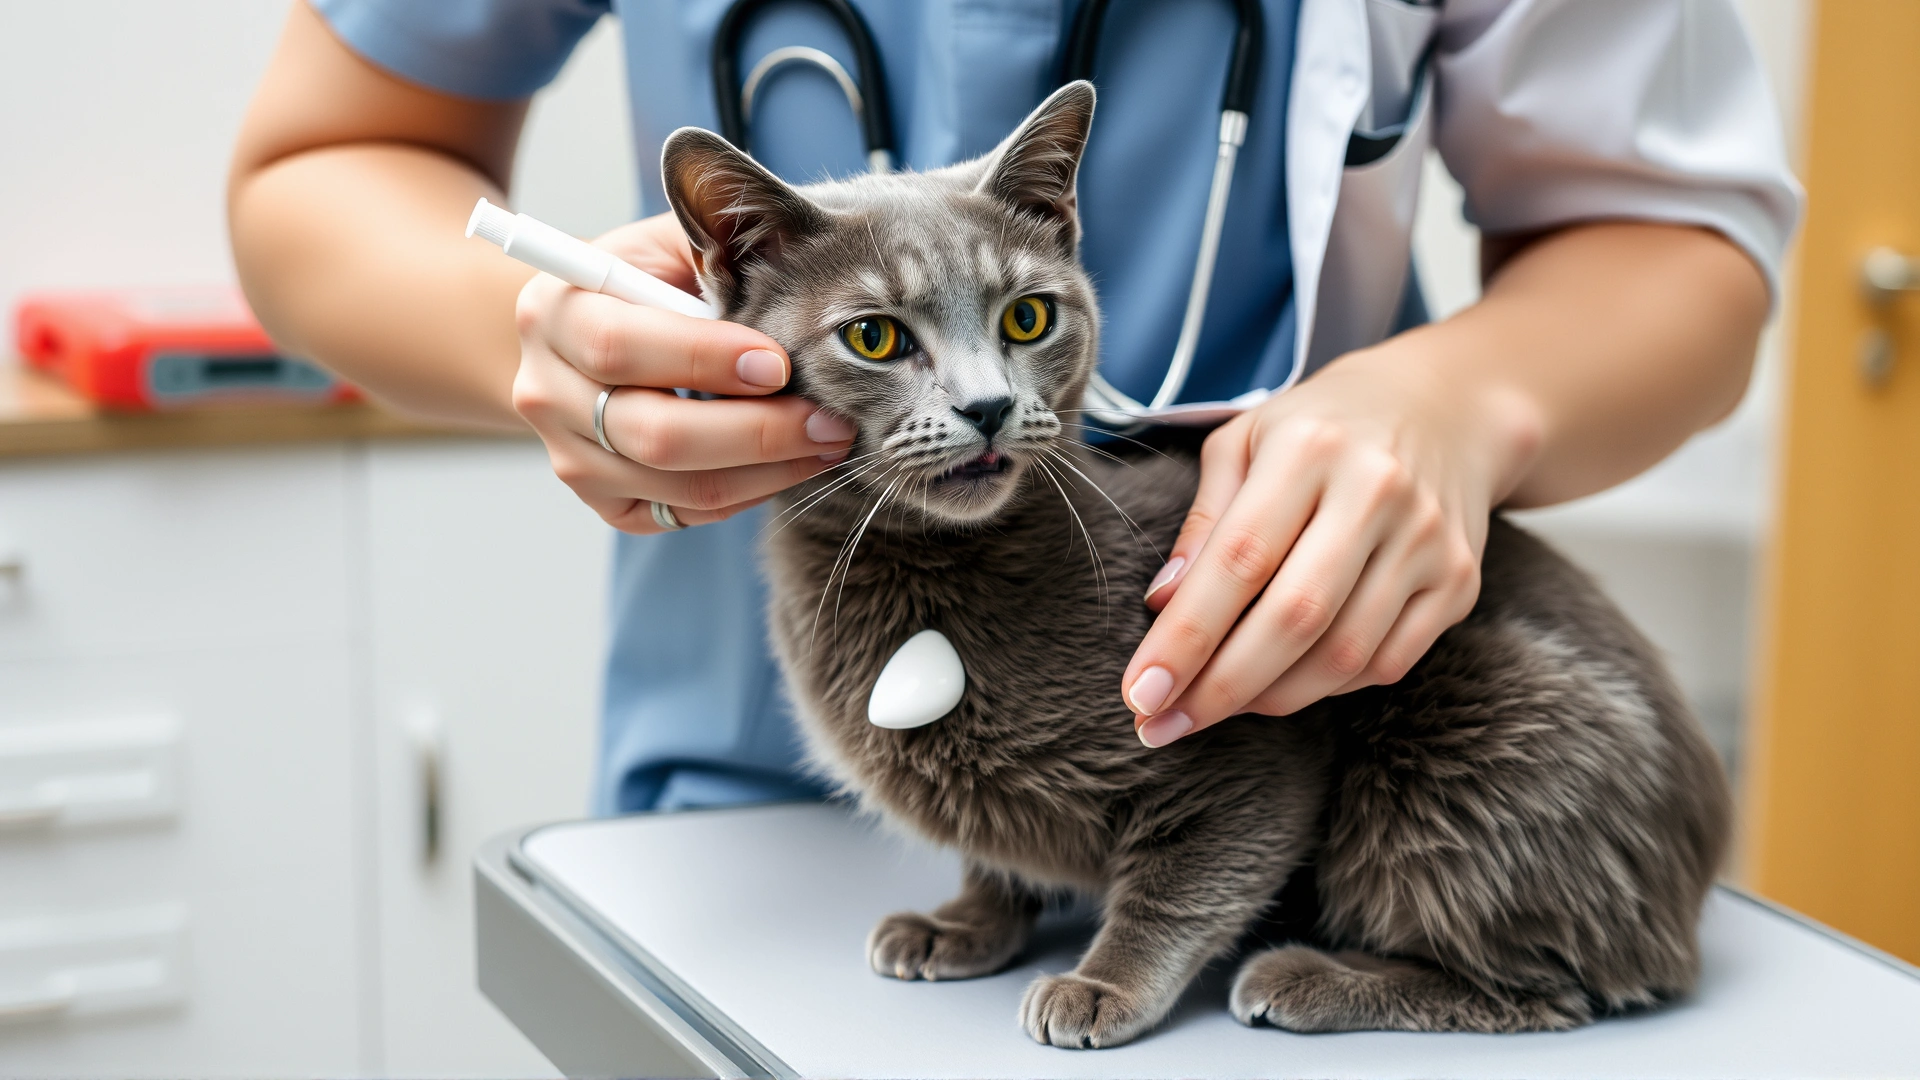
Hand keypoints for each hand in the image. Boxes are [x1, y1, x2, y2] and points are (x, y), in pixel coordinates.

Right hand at [510, 212, 855, 532]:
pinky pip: (683, 513)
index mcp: (554, 314)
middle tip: (827, 420)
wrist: (585, 340)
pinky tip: (789, 464)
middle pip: (653, 435)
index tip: (779, 362)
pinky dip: (745, 493)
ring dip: (766, 471)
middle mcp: (546, 393)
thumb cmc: (647, 282)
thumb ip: (711, 242)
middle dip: (755, 432)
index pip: (621, 347)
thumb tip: (787, 254)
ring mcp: (570, 457)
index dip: (704, 359)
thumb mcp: (666, 245)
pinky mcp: (603, 501)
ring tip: (828, 442)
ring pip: (677, 486)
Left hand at [1120, 340, 1538, 745]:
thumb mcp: (1246, 442)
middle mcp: (1376, 491)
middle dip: (1219, 687)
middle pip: (1293, 617)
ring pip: (1343, 654)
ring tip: (1214, 709)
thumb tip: (1162, 605)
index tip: (1141, 692)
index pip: (1238, 560)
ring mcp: (1427, 540)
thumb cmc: (1320, 429)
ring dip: (1269, 698)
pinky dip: (1326, 689)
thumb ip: (1204, 521)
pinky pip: (1387, 662)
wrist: (1446, 408)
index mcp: (1309, 449)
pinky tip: (1283, 686)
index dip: (1186, 636)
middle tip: (1162, 726)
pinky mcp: (1458, 582)